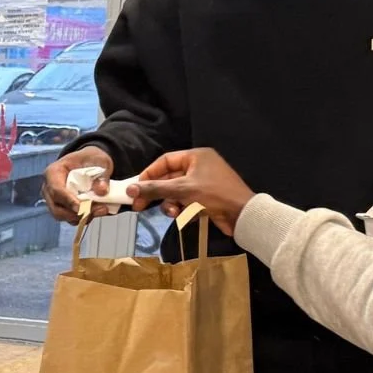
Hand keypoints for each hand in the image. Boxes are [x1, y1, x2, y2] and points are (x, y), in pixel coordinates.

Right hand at [42, 145, 114, 222]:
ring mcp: (54, 199)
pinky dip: (82, 218)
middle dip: (77, 213)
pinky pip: (69, 218)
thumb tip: (101, 191)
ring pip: (62, 216)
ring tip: (101, 209)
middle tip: (99, 209)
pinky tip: (96, 211)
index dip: (68, 201)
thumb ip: (102, 175)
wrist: (89, 162)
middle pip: (56, 208)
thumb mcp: (100, 161)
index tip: (81, 208)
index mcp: (53, 172)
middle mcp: (49, 187)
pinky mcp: (62, 207)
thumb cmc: (89, 159)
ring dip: (82, 217)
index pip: (56, 189)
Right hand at [128, 148, 255, 237]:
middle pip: (168, 178)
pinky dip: (182, 208)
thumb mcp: (182, 190)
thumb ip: (155, 188)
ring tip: (172, 212)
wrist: (243, 215)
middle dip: (157, 193)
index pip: (165, 161)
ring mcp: (203, 183)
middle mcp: (199, 166)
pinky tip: (184, 216)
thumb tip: (130, 189)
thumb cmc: (214, 195)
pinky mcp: (206, 198)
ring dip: (170, 203)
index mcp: (196, 156)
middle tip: (139, 205)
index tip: (136, 188)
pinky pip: (185, 201)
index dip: (149, 174)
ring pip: (175, 192)